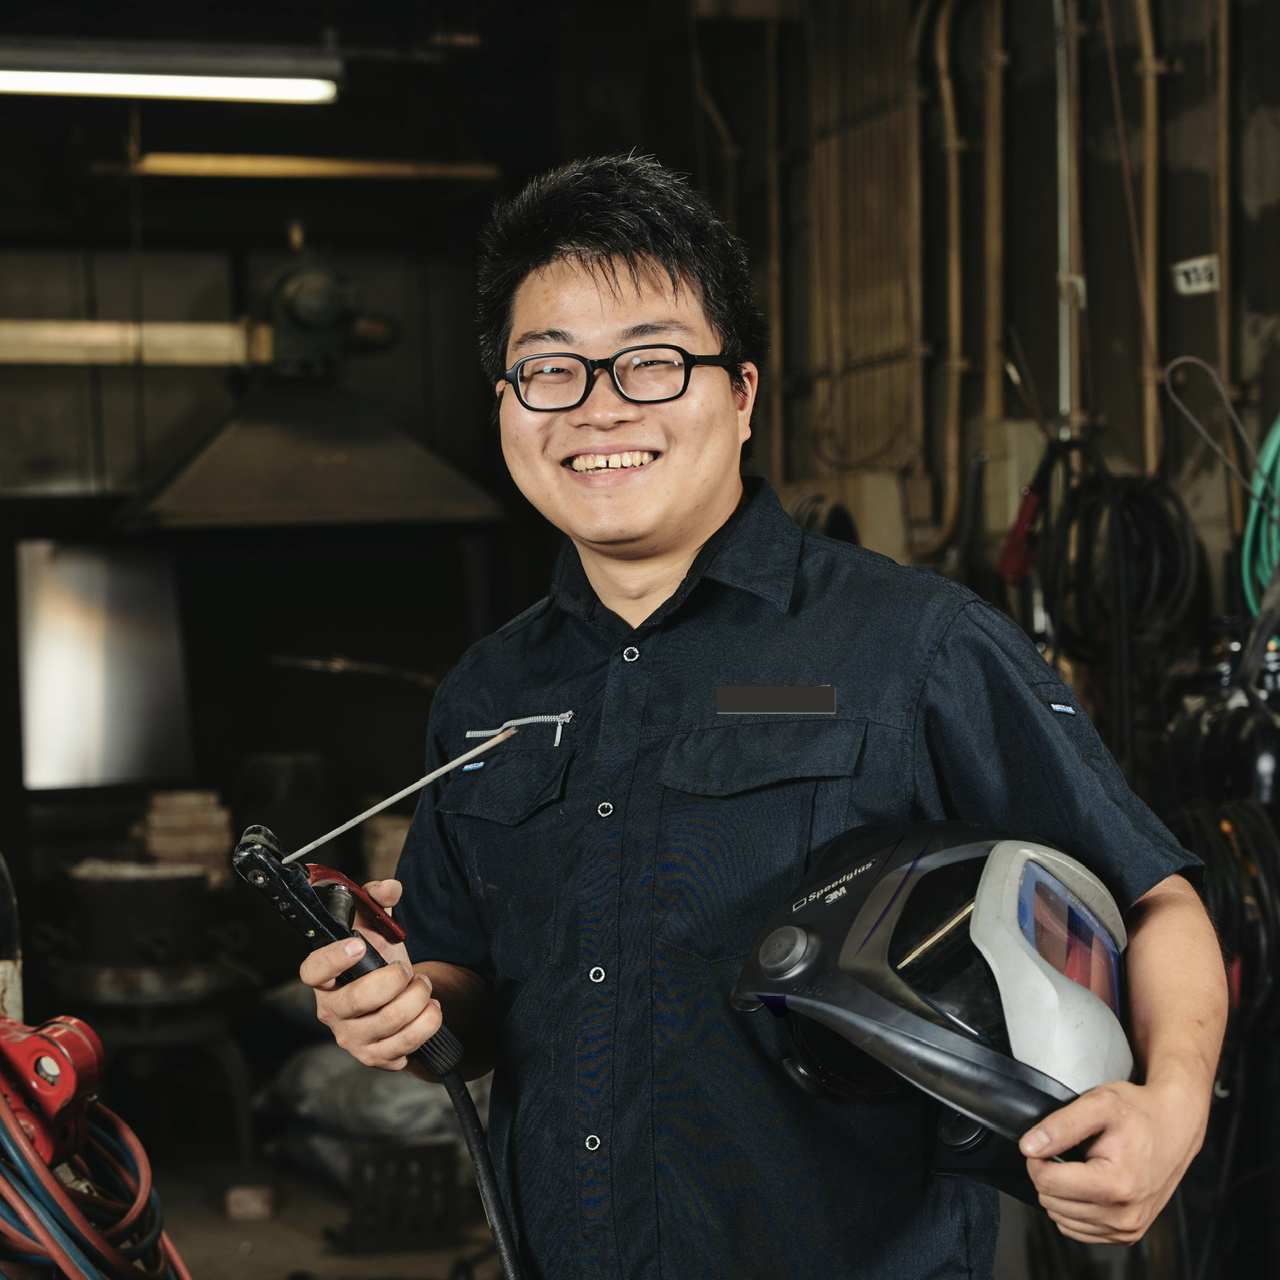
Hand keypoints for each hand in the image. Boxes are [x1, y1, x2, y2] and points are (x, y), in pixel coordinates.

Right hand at [297, 878, 442, 1070]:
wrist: (396, 996)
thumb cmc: (378, 958)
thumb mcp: (375, 925)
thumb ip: (377, 898)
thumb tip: (390, 889)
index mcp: (323, 976)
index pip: (313, 970)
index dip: (333, 959)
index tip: (359, 944)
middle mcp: (331, 1010)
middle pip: (358, 1000)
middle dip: (395, 979)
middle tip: (408, 970)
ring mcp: (352, 1037)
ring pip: (388, 1023)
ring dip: (418, 999)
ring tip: (424, 986)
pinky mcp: (375, 1057)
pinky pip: (406, 1047)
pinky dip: (427, 1024)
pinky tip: (429, 1010)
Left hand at [1020, 1077, 1206, 1243]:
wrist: (1175, 1127)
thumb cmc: (1140, 1113)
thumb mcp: (1099, 1104)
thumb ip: (1061, 1125)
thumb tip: (1028, 1147)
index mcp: (1117, 1185)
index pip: (1047, 1182)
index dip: (1035, 1157)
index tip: (1045, 1140)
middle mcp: (1125, 1216)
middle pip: (1051, 1202)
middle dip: (1048, 1172)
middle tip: (1068, 1149)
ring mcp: (1127, 1229)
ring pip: (1061, 1218)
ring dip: (1060, 1191)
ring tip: (1080, 1165)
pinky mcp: (1127, 1235)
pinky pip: (1078, 1230)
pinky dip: (1072, 1207)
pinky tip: (1085, 1183)